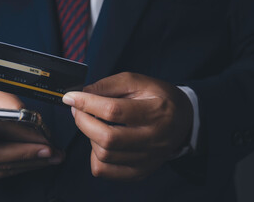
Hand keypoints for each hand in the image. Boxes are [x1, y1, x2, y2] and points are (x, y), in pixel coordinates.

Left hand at [62, 72, 192, 180]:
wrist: (184, 120)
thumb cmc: (159, 98)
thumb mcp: (138, 81)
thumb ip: (109, 85)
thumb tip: (82, 93)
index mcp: (155, 111)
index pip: (114, 111)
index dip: (86, 103)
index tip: (70, 97)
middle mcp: (153, 139)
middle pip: (107, 138)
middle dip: (83, 122)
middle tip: (78, 110)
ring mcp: (147, 159)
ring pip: (104, 155)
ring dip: (89, 137)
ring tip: (93, 124)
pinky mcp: (140, 171)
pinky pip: (106, 171)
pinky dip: (94, 156)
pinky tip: (99, 142)